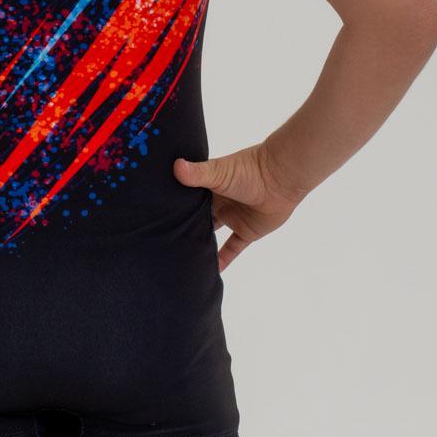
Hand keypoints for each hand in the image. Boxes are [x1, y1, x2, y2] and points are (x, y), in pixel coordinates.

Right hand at [173, 142, 303, 270]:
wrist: (281, 178)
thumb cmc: (249, 170)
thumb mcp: (219, 171)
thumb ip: (198, 173)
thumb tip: (174, 166)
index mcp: (209, 185)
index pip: (187, 198)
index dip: (174, 206)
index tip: (155, 217)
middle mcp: (219, 202)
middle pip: (198, 217)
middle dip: (184, 226)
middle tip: (163, 241)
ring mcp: (233, 217)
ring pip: (213, 233)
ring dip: (201, 242)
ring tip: (181, 257)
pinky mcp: (247, 231)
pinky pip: (233, 248)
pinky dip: (223, 259)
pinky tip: (211, 270)